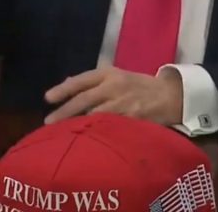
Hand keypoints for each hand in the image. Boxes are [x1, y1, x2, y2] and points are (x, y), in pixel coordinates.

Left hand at [43, 67, 182, 126]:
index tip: (47, 98)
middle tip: (48, 123)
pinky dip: (97, 134)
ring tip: (62, 135)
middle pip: (84, 99)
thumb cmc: (138, 86)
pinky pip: (110, 128)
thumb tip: (67, 84)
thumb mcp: (117, 77)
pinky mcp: (132, 120)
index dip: (64, 89)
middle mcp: (114, 87)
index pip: (82, 80)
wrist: (170, 95)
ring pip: (95, 115)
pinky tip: (87, 142)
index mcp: (109, 74)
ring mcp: (124, 104)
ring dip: (78, 125)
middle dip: (64, 111)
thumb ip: (93, 82)